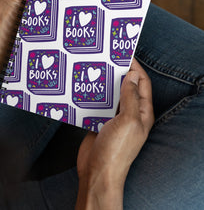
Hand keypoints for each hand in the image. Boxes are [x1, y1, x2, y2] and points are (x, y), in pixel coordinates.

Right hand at [76, 59, 153, 209]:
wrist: (97, 172)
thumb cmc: (116, 150)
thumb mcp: (128, 121)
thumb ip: (131, 98)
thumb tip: (132, 75)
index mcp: (142, 112)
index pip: (141, 83)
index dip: (135, 67)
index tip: (124, 54)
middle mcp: (130, 113)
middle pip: (126, 87)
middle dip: (118, 72)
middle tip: (106, 58)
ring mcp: (114, 118)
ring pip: (111, 94)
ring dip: (104, 83)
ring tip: (94, 69)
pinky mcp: (100, 121)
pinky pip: (98, 103)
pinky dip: (93, 94)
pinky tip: (85, 87)